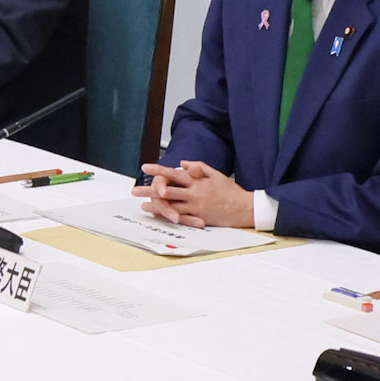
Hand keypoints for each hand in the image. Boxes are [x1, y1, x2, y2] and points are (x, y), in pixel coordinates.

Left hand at [137, 160, 253, 226]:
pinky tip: (158, 215)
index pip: (174, 174)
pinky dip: (168, 215)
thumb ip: (198, 167)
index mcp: (197, 181)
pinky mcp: (198, 217)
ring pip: (170, 205)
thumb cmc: (230, 191)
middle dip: (149, 190)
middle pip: (167, 190)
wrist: (244, 208)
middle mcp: (194, 193)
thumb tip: (182, 163)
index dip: (158, 170)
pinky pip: (180, 217)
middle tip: (135, 190)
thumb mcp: (216, 174)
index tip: (145, 167)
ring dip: (155, 205)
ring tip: (143, 204)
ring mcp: (195, 206)